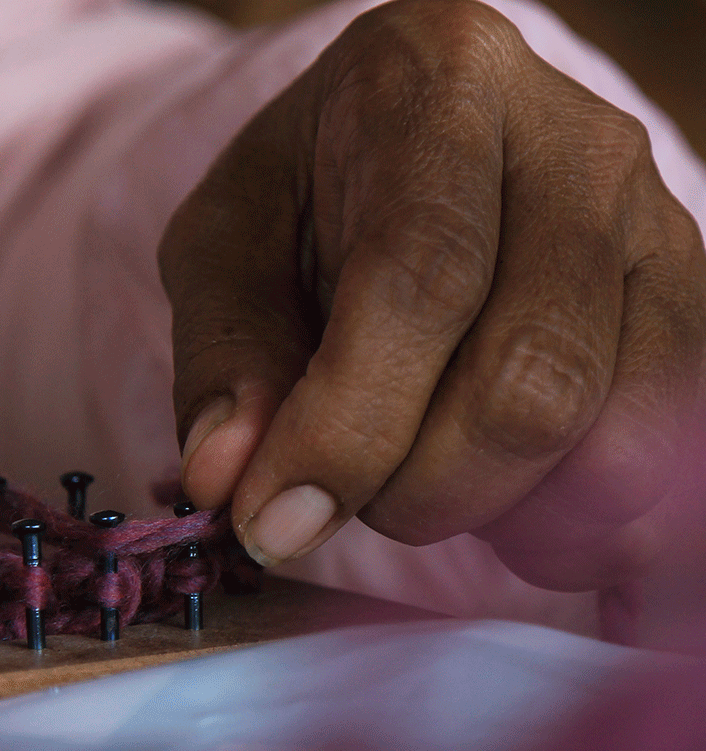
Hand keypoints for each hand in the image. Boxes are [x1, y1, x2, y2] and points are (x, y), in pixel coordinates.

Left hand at [159, 0, 705, 591]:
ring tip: (423, 476)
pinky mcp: (690, 314)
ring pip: (609, 446)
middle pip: (530, 382)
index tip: (275, 522)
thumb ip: (223, 355)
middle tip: (355, 494)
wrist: (418, 162)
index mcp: (439, 93)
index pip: (420, 279)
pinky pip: (652, 468)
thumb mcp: (227, 249)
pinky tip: (495, 494)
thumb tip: (224, 481)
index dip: (348, 427)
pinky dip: (563, 526)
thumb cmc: (309, 205)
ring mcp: (655, 235)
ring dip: (493, 512)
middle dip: (421, 492)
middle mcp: (577, 151)